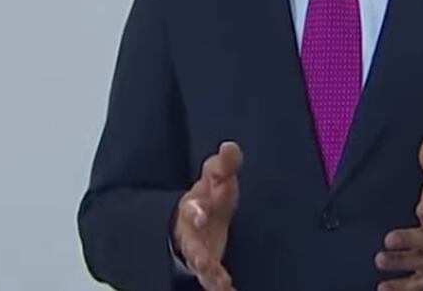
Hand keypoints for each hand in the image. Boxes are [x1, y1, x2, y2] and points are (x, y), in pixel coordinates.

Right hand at [173, 141, 242, 290]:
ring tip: (218, 284)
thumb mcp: (218, 175)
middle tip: (203, 262)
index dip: (196, 209)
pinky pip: (212, 278)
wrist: (198, 215)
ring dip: (208, 274)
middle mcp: (192, 231)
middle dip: (197, 252)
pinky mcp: (208, 265)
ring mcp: (198, 250)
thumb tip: (230, 146)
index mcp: (194, 205)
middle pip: (191, 244)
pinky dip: (219, 286)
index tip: (201, 212)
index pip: (192, 207)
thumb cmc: (210, 194)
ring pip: (200, 264)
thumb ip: (225, 163)